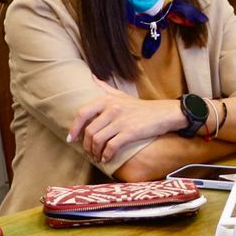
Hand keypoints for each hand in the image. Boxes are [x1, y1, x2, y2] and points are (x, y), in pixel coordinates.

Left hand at [68, 82, 183, 164]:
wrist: (164, 113)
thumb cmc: (141, 107)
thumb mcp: (122, 94)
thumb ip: (105, 87)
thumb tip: (91, 76)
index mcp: (107, 99)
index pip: (83, 113)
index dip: (74, 128)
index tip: (71, 139)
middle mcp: (112, 109)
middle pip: (89, 131)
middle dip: (86, 145)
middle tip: (88, 152)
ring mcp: (121, 121)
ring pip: (98, 140)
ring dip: (95, 151)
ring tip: (97, 156)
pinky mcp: (130, 132)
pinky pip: (111, 147)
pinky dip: (107, 155)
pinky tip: (107, 159)